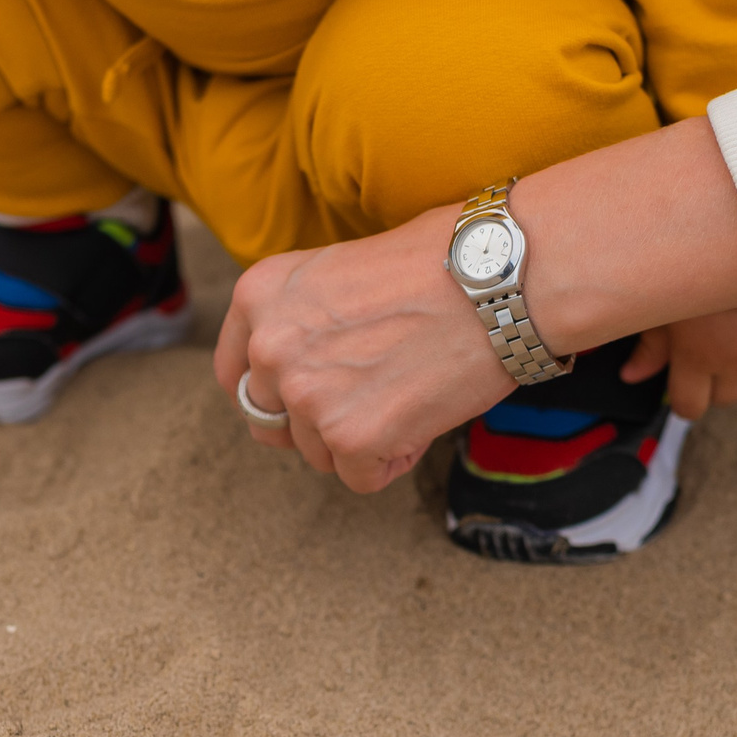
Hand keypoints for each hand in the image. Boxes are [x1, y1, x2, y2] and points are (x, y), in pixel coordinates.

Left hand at [214, 205, 515, 493]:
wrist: (501, 277)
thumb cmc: (440, 260)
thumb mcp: (337, 268)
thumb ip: (300, 317)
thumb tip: (291, 373)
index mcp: (259, 296)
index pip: (236, 376)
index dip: (275, 393)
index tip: (308, 396)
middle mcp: (269, 347)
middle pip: (274, 421)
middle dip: (318, 420)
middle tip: (376, 392)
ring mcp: (307, 395)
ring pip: (317, 453)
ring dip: (361, 439)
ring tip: (410, 390)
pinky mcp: (350, 437)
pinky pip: (360, 477)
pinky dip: (394, 458)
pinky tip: (423, 414)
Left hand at [622, 298, 736, 421]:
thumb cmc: (699, 265)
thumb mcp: (668, 303)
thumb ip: (651, 346)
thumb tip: (630, 376)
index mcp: (699, 355)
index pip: (689, 408)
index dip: (683, 399)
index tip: (682, 383)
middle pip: (724, 400)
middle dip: (712, 385)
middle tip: (708, 354)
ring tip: (736, 353)